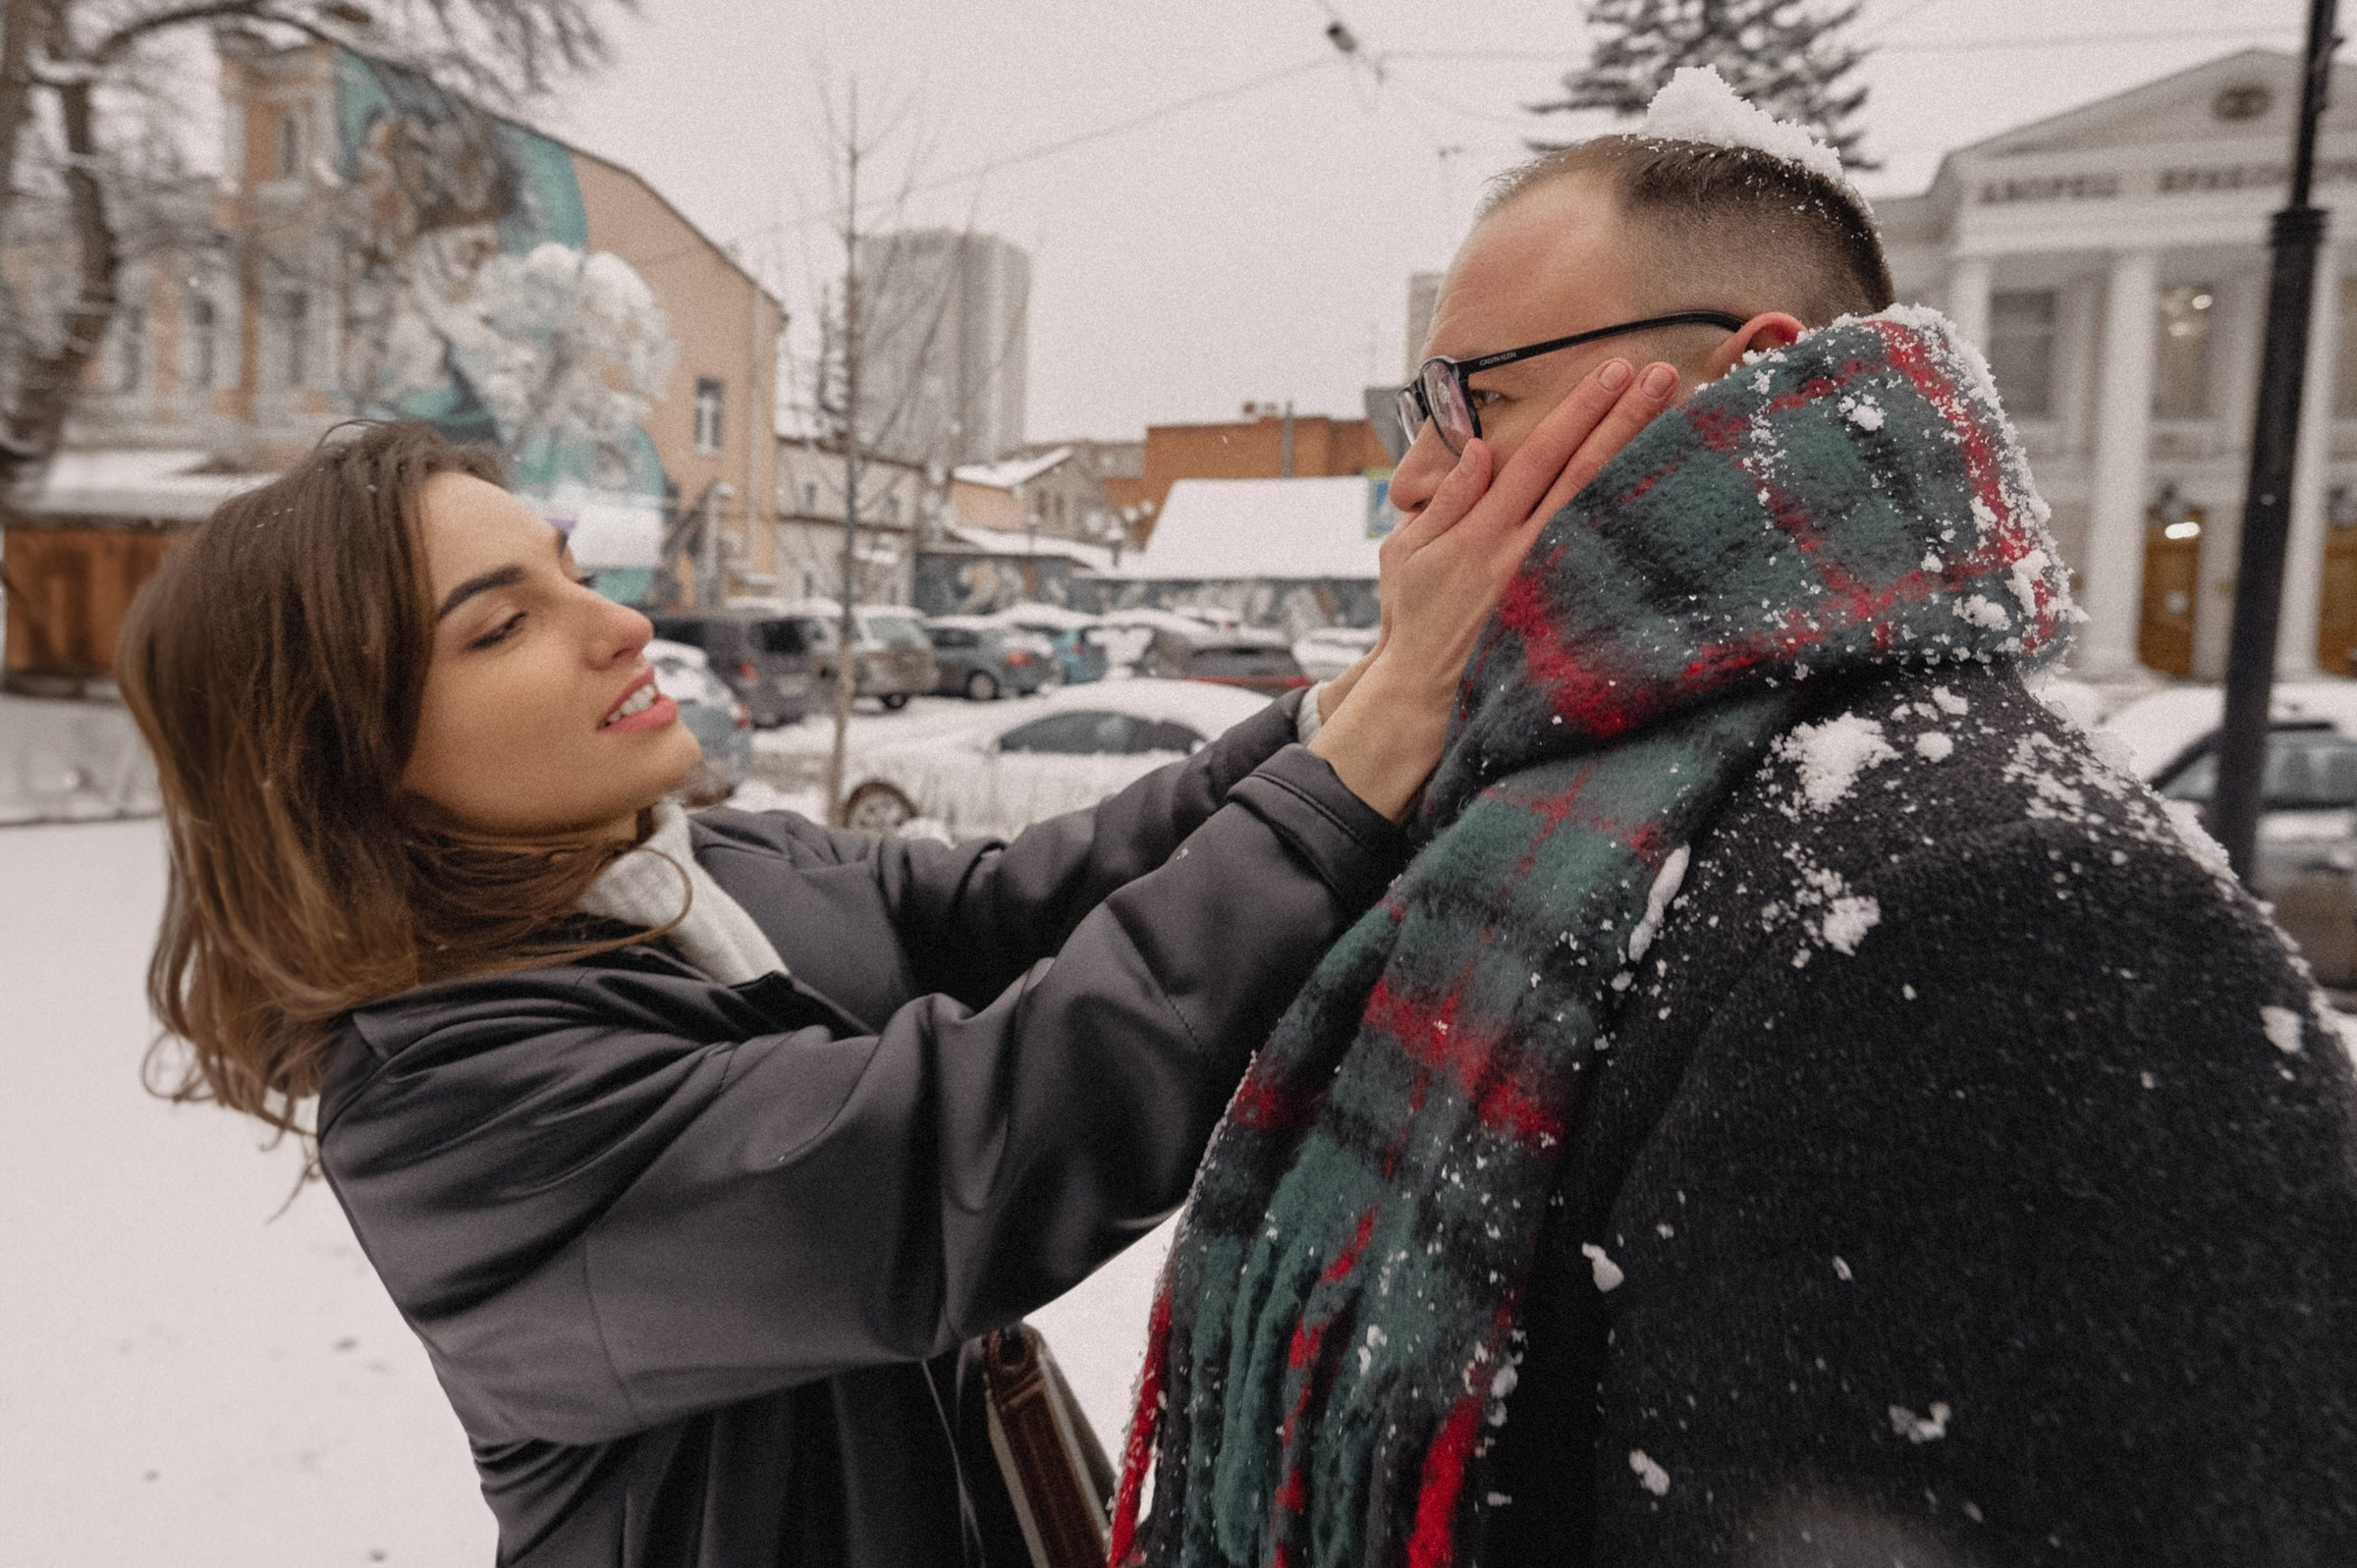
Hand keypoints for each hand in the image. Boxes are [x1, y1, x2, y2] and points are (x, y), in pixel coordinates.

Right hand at [1309, 357, 1678, 818]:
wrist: (1424, 698)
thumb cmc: (1414, 620)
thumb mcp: (1407, 554)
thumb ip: (1445, 500)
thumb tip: (1479, 450)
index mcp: (1479, 532)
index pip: (1539, 455)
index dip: (1577, 410)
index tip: (1611, 370)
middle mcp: (1520, 553)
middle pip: (1583, 473)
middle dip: (1623, 418)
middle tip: (1660, 373)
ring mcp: (1548, 583)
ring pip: (1604, 509)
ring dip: (1641, 458)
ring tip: (1678, 418)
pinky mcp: (1565, 609)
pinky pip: (1609, 554)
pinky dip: (1639, 518)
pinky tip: (1667, 490)